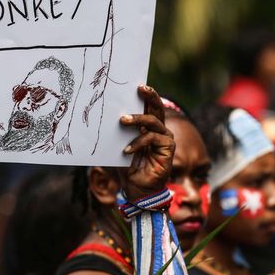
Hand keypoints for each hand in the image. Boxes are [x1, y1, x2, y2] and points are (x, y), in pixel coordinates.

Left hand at [119, 85, 173, 200]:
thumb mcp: (119, 146)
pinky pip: (152, 138)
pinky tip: (127, 150)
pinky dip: (138, 142)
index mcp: (148, 128)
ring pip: (153, 121)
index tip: (137, 85)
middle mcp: (159, 131)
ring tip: (122, 120)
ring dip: (137, 119)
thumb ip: (118, 133)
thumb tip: (106, 117)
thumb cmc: (127, 168)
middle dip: (150, 96)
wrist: (137, 189)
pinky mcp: (168, 148)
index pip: (148, 107)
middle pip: (157, 108)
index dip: (146, 95)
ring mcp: (165, 138)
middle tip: (141, 88)